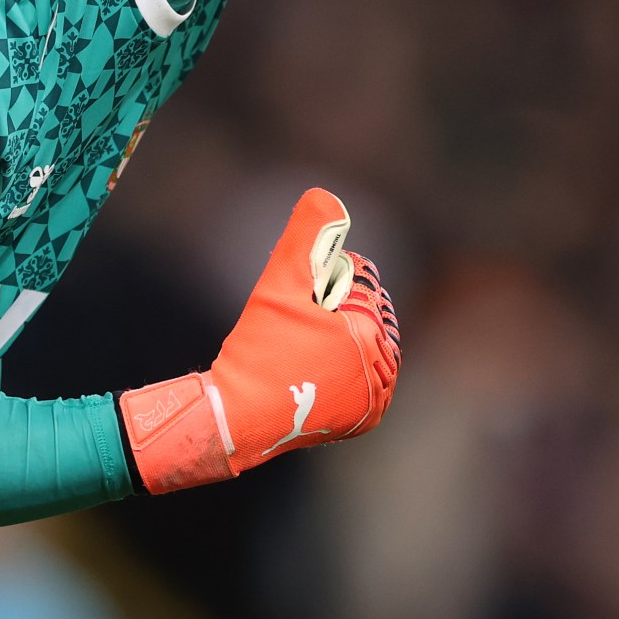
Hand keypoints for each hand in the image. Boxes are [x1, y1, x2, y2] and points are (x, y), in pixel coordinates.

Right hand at [119, 187, 401, 492]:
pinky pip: (362, 379)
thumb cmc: (257, 349)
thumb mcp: (280, 282)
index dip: (328, 284)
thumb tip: (326, 196)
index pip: (363, 285)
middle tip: (299, 329)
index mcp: (372, 338)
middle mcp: (382, 376)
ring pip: (365, 347)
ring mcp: (373, 403)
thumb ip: (306, 235)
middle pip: (366, 317)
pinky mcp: (360, 421)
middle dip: (337, 311)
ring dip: (341, 338)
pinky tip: (312, 367)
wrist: (236, 416)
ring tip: (303, 347)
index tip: (303, 303)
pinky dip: (344, 368)